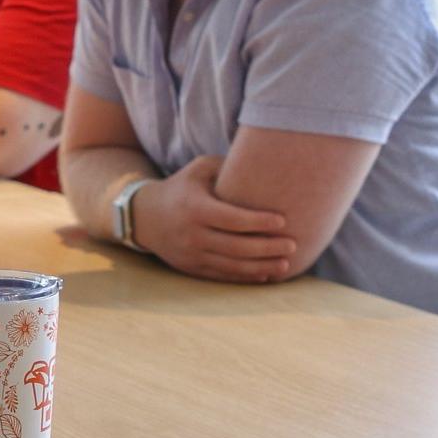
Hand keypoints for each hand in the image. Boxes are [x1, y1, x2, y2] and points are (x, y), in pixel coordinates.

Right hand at [137, 157, 297, 282]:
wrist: (145, 216)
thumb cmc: (182, 187)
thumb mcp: (200, 169)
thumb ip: (229, 166)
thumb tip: (265, 160)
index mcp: (195, 208)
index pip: (232, 219)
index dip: (259, 222)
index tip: (283, 221)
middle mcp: (192, 234)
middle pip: (236, 247)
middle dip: (267, 248)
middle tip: (293, 245)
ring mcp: (191, 254)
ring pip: (232, 266)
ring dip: (261, 266)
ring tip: (286, 263)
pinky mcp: (192, 268)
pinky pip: (223, 276)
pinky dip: (245, 276)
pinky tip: (265, 273)